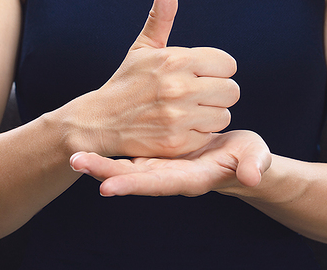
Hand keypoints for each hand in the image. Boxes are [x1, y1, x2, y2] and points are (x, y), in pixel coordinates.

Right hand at [63, 0, 239, 156]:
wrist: (99, 121)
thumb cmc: (127, 81)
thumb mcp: (142, 47)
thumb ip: (161, 16)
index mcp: (175, 59)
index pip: (228, 64)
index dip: (216, 70)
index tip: (200, 75)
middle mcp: (179, 87)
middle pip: (232, 91)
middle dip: (217, 93)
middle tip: (197, 95)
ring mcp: (178, 117)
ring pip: (224, 115)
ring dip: (210, 115)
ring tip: (188, 112)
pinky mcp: (177, 142)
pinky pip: (209, 136)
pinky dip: (198, 134)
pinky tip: (181, 128)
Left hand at [69, 130, 271, 196]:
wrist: (239, 157)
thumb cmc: (249, 160)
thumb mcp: (253, 161)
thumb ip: (252, 167)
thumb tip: (252, 177)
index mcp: (189, 178)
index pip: (158, 183)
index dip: (133, 185)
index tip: (107, 188)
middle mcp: (169, 174)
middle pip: (133, 177)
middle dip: (104, 172)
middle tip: (75, 162)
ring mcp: (161, 163)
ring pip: (127, 165)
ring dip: (101, 162)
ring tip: (73, 154)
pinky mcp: (159, 150)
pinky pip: (133, 151)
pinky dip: (114, 148)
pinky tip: (94, 139)